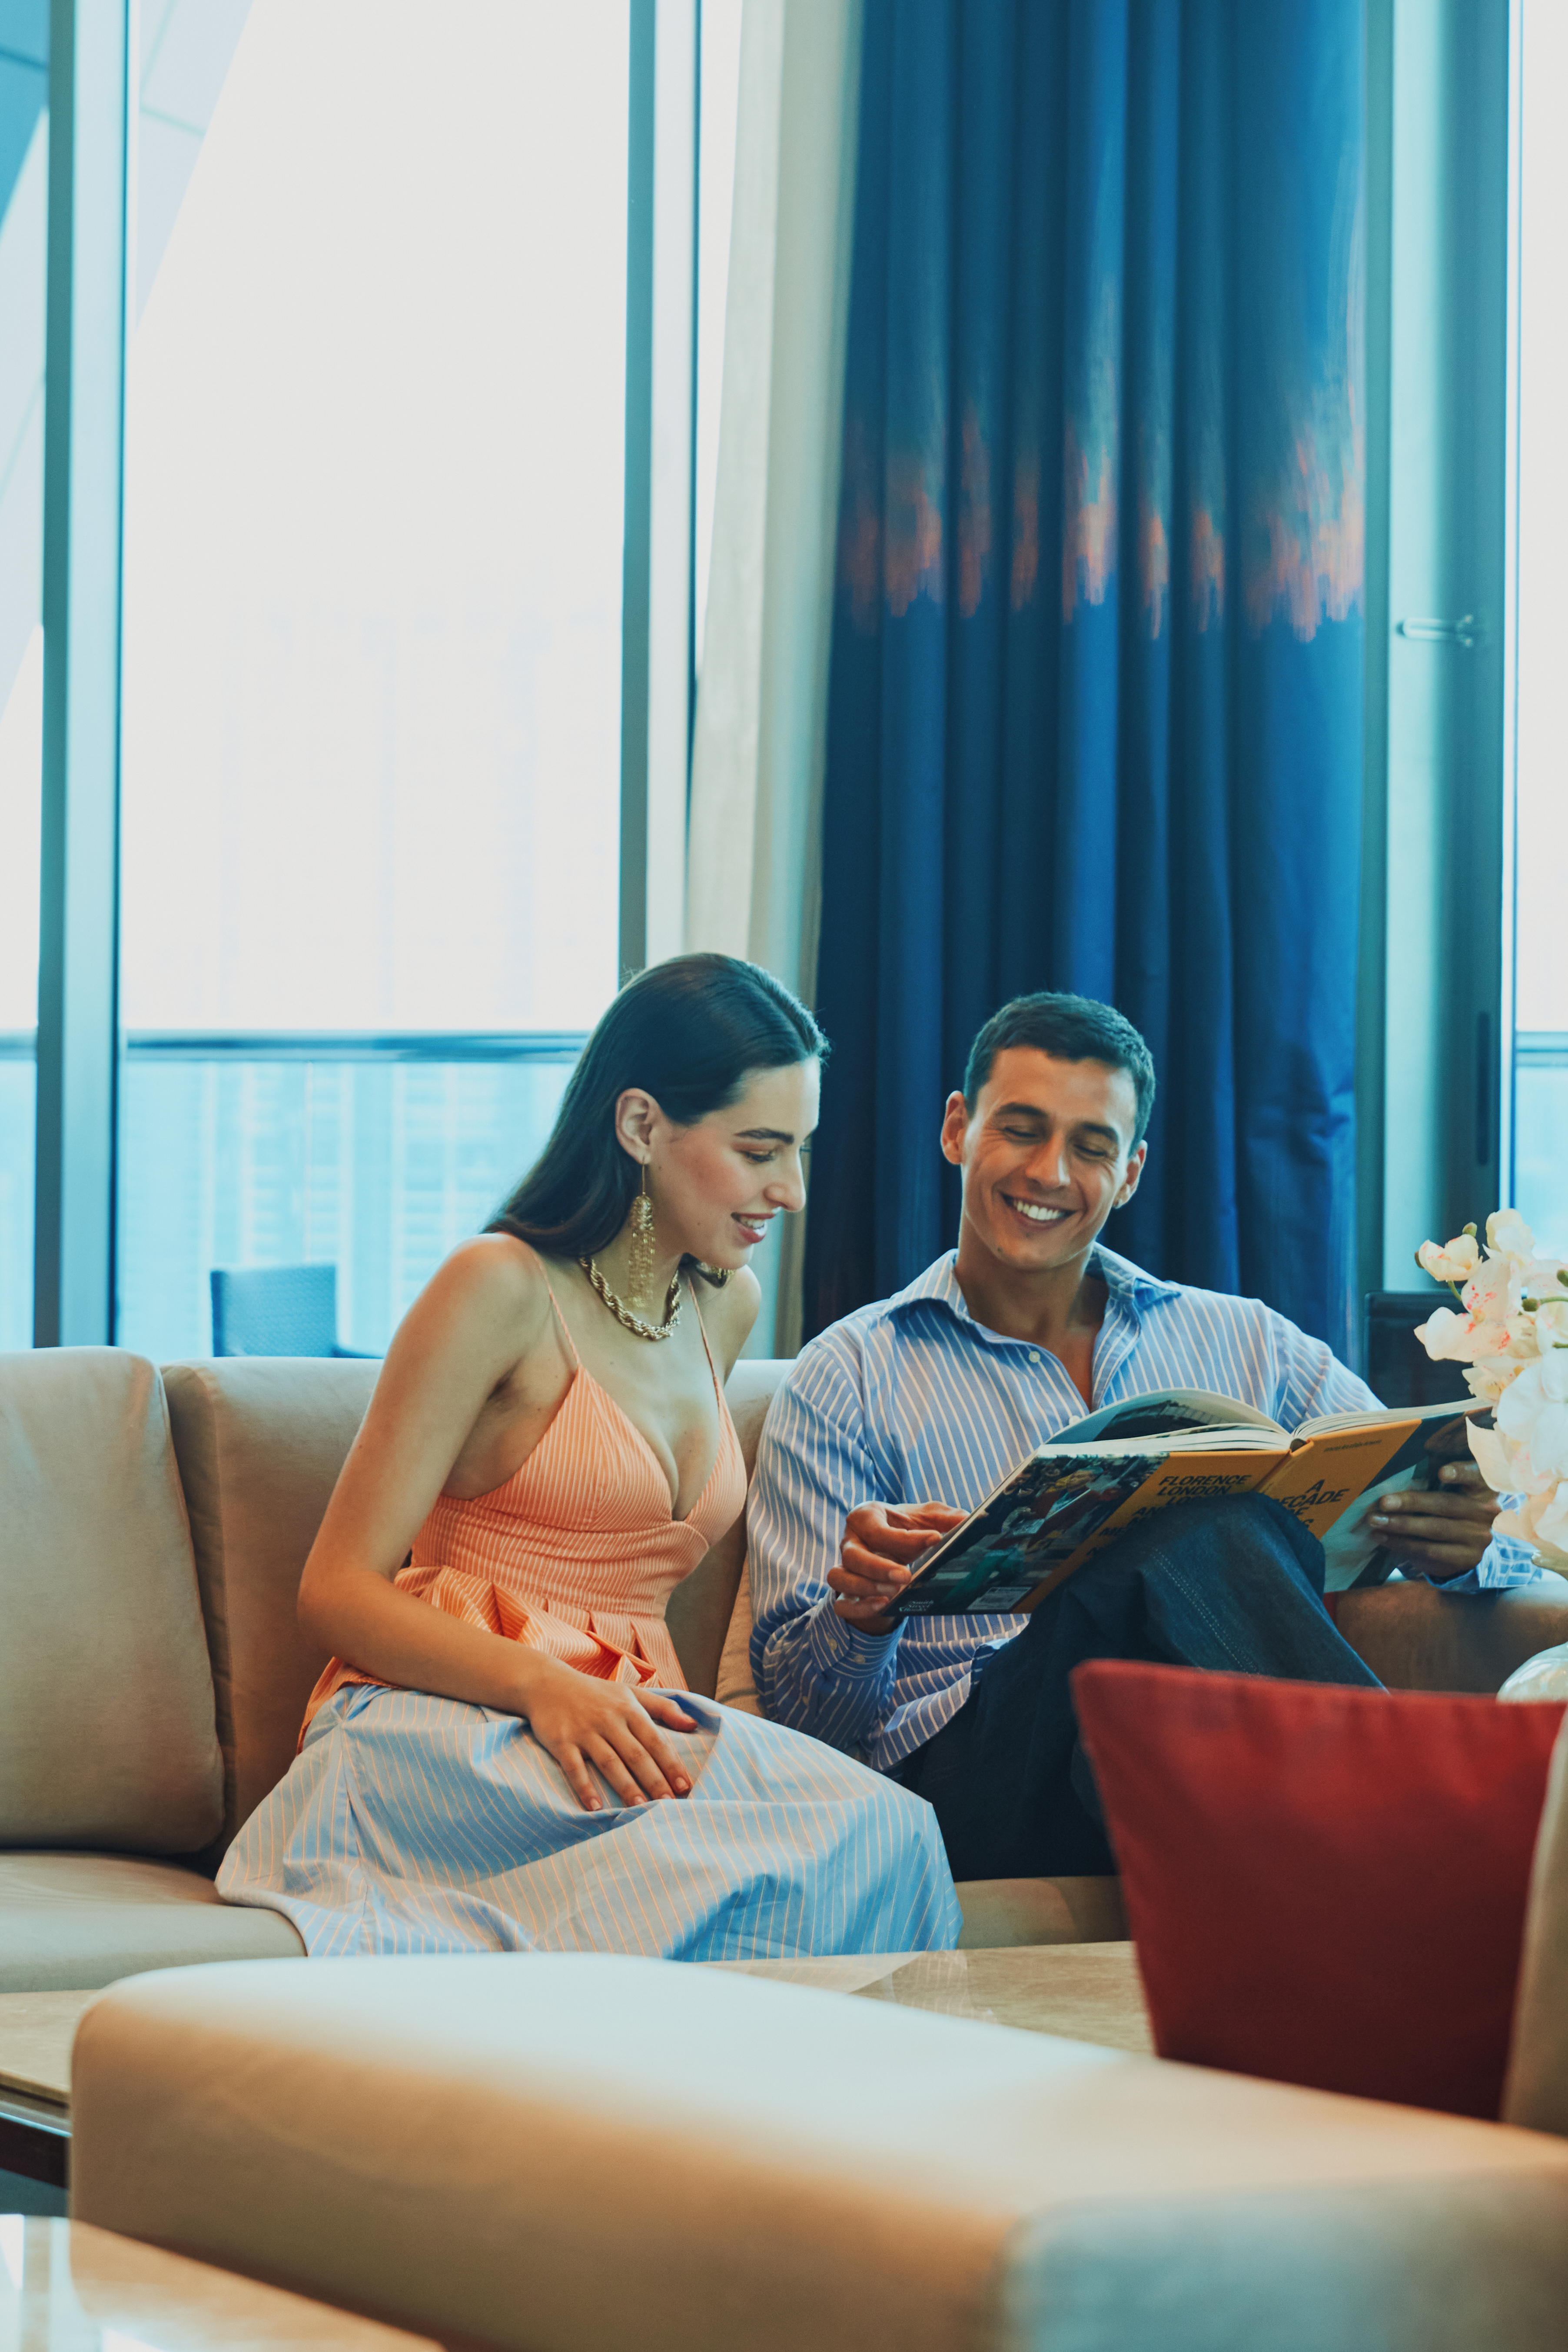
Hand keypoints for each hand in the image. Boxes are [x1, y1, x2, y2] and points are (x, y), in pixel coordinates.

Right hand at [513, 1652, 696, 1810]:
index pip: (655, 1739)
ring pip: (609, 1762)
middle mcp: (609, 1720)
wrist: (548, 1683)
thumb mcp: (631, 1693)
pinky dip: (584, 1787)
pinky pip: (574, 1767)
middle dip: (654, 1779)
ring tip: (640, 1807)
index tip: (685, 1786)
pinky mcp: (561, 1741)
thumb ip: (663, 1708)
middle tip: (669, 1803)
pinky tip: (594, 1807)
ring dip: (625, 1785)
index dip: (671, 1763)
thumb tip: (693, 1725)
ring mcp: (584, 1731)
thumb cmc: (595, 1693)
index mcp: (628, 1709)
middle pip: (635, 1754)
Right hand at [829, 1501, 967, 1633]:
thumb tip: (969, 1520)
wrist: (889, 1548)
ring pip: (839, 1579)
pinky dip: (859, 1608)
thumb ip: (945, 1518)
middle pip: (852, 1555)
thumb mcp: (926, 1518)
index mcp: (866, 1517)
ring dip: (866, 1588)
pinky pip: (841, 1605)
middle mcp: (850, 1542)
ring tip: (896, 1594)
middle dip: (878, 1568)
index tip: (935, 1540)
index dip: (907, 1538)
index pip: (879, 1529)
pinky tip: (882, 1607)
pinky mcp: (845, 1592)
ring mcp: (844, 1568)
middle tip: (906, 1577)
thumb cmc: (906, 1529)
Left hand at [1368, 1460, 1500, 1581]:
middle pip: (1445, 1504)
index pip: (1474, 1476)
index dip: (1460, 1473)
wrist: (1466, 1544)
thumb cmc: (1449, 1506)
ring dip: (1401, 1525)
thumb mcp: (1449, 1490)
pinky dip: (1402, 1543)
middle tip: (1383, 1502)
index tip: (1441, 1472)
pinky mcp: (1466, 1558)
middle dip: (1411, 1503)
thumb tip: (1393, 1479)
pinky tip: (1383, 1537)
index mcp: (1481, 1487)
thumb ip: (1431, 1481)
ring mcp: (1478, 1537)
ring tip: (1375, 1521)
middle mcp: (1485, 1511)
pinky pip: (1430, 1551)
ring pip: (1435, 1529)